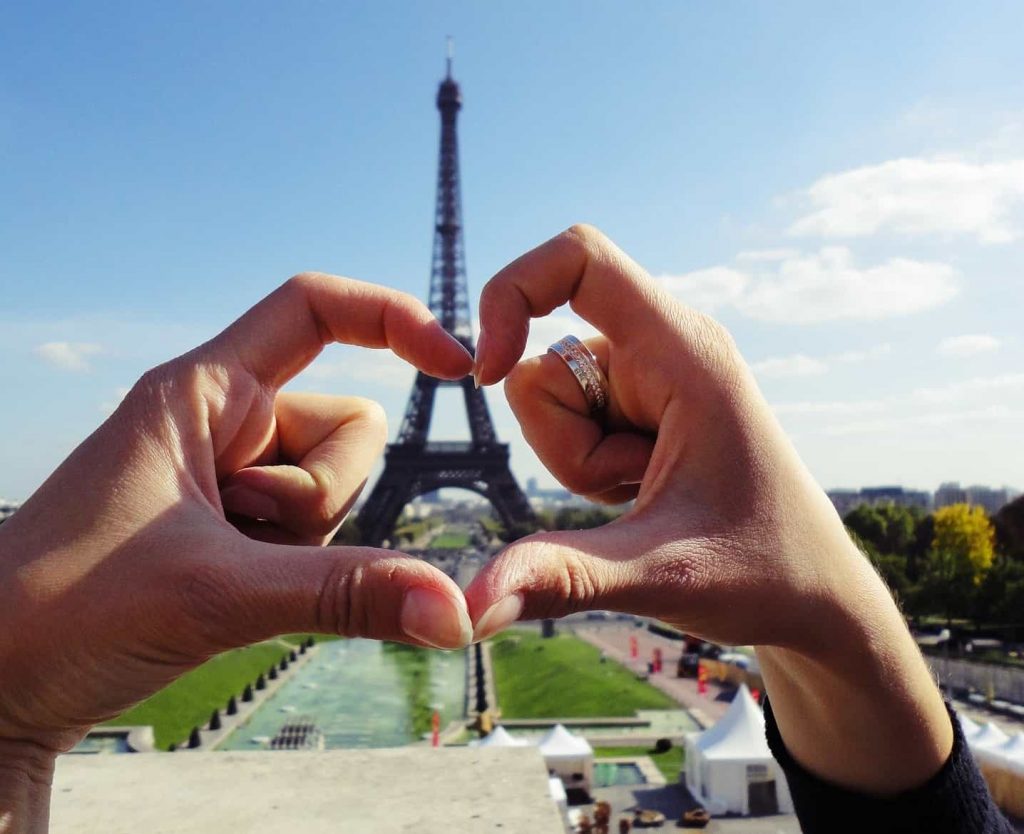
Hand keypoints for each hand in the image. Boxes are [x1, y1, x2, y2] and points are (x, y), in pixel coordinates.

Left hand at [0, 273, 474, 769]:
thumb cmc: (60, 611)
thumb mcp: (217, 591)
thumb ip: (346, 596)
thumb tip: (457, 611)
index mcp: (205, 392)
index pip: (314, 308)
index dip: (393, 318)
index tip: (457, 366)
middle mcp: (224, 424)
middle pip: (350, 428)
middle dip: (321, 495)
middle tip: (237, 532)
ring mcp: (232, 478)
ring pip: (336, 490)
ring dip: (303, 541)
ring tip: (219, 567)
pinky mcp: (235, 528)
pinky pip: (313, 536)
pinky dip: (293, 570)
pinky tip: (224, 592)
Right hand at [465, 226, 951, 793]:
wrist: (813, 597)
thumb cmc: (763, 572)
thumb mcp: (657, 574)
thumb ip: (560, 576)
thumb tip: (465, 607)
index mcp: (685, 352)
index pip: (580, 257)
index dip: (513, 291)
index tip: (484, 371)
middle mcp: (665, 348)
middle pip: (543, 360)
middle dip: (563, 443)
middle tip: (637, 486)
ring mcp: (650, 377)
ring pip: (547, 398)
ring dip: (577, 459)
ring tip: (647, 491)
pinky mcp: (639, 406)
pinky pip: (567, 423)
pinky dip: (586, 467)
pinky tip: (644, 492)